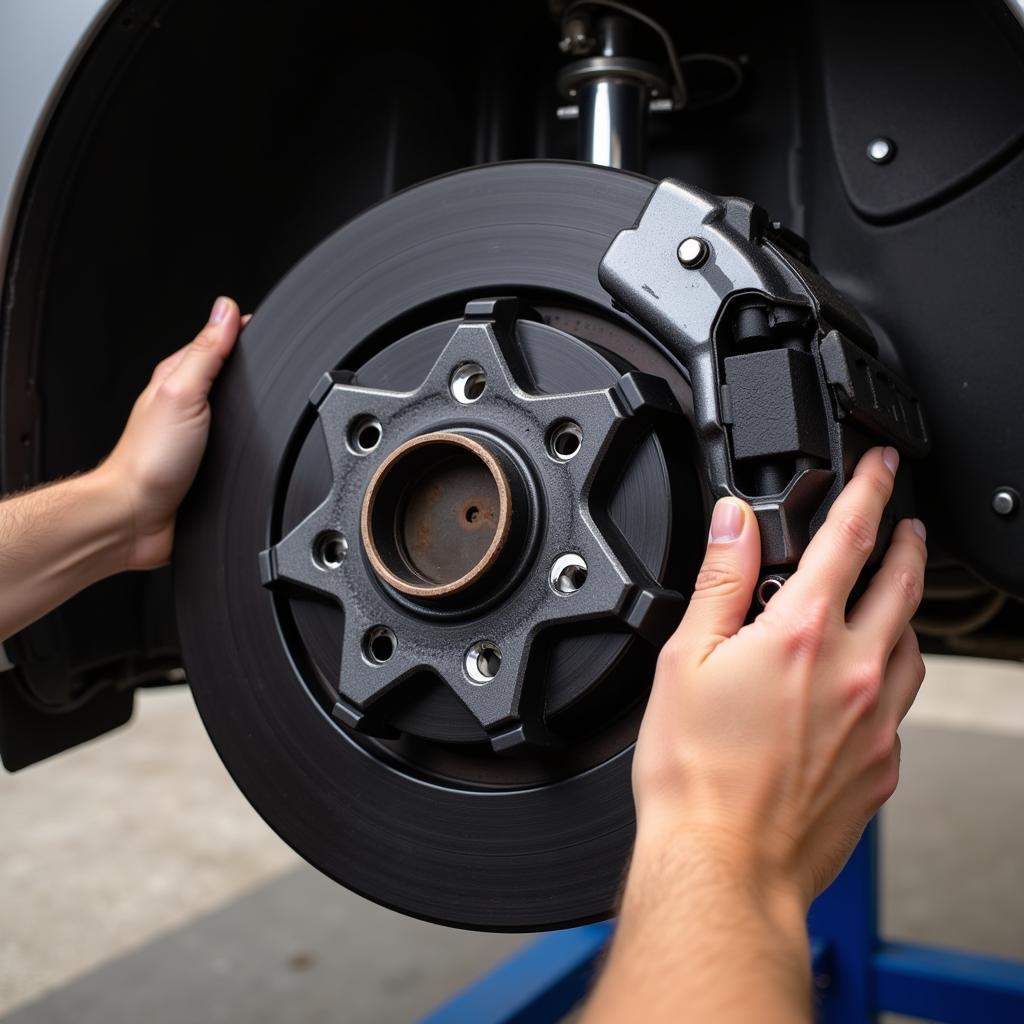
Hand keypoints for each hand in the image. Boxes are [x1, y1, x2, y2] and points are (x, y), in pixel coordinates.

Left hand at [96, 297, 244, 569]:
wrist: (137, 518)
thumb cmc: (150, 461)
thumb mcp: (183, 392)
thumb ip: (206, 352)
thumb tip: (225, 310)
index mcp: (177, 378)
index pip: (214, 342)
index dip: (239, 330)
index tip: (263, 322)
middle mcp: (183, 404)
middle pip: (223, 375)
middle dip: (247, 365)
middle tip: (272, 350)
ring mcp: (193, 435)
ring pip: (228, 410)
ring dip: (248, 403)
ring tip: (267, 388)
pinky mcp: (202, 464)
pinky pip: (229, 442)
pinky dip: (244, 437)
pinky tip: (253, 436)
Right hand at [631, 446, 926, 906]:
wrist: (725, 864)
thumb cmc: (696, 774)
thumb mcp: (686, 657)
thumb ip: (721, 579)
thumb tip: (734, 522)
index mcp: (802, 634)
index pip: (849, 537)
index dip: (868, 489)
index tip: (880, 467)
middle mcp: (852, 671)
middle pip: (902, 584)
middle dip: (906, 542)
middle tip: (905, 523)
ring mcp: (875, 721)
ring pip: (913, 644)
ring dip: (907, 608)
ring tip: (892, 596)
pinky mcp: (881, 765)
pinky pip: (901, 703)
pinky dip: (891, 673)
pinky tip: (866, 679)